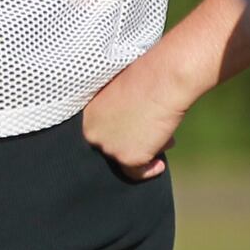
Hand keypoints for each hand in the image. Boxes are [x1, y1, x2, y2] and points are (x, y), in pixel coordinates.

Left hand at [81, 53, 187, 180]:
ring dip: (142, 151)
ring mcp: (108, 147)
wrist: (163, 79)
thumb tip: (128, 128)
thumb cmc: (146, 76)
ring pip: (123, 157)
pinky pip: (136, 173)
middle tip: (147, 137)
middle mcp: (91, 131)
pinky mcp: (127, 158)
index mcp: (87, 111)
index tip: (130, 133)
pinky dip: (149, 170)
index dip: (116, 132)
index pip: (98, 130)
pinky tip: (159, 165)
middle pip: (109, 145)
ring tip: (161, 140)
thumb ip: (117, 111)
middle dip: (129, 142)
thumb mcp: (121, 92)